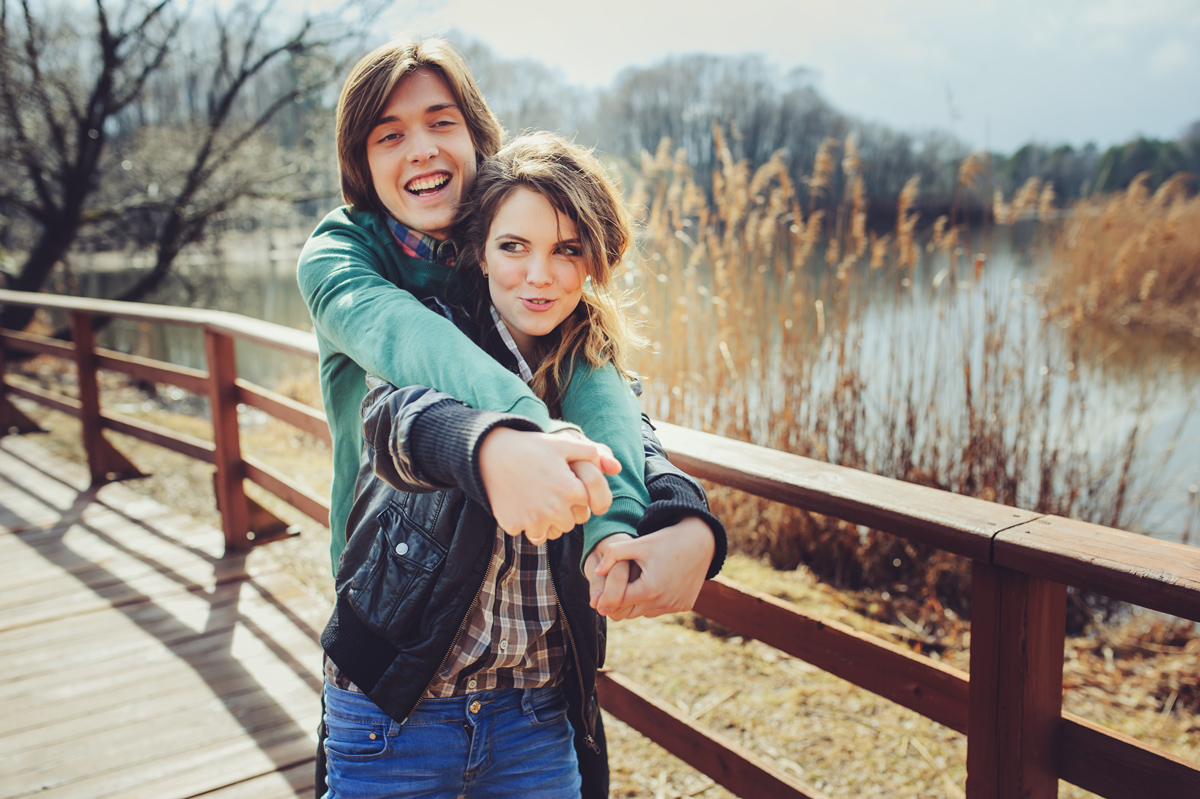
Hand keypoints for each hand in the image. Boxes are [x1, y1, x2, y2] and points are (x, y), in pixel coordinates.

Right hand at [479, 427, 619, 543]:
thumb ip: (594, 455)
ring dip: (549, 521)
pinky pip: (530, 534)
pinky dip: (528, 524)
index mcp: (571, 490)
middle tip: (550, 491)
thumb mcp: (564, 444)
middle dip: (566, 511)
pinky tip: (522, 504)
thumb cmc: (532, 447)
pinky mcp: (514, 525)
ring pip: (552, 532)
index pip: (589, 506)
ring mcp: (533, 520)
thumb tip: (617, 468)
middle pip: (572, 522)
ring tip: (537, 498)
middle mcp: (554, 509)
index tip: (567, 485)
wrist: (490, 453)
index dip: (579, 495)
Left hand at [589, 517, 714, 618]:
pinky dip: (652, 602)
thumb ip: (613, 554)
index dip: (605, 598)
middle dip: (619, 603)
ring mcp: (675, 606)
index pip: (617, 602)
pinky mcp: (684, 606)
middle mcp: (663, 602)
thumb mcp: (638, 543)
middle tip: (610, 593)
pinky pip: (659, 610)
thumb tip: (597, 571)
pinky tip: (651, 586)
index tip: (596, 597)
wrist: (701, 541)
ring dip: (636, 604)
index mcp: (649, 589)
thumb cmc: (666, 540)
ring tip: (631, 587)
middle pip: (628, 612)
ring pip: (643, 613)